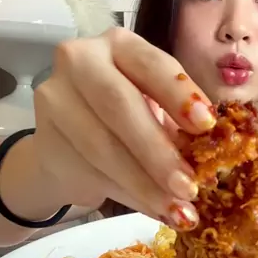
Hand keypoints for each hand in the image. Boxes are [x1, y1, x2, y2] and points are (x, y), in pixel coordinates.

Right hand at [33, 28, 215, 228]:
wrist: (69, 143)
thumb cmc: (126, 119)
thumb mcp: (156, 111)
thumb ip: (178, 125)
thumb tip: (212, 157)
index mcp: (121, 46)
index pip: (151, 64)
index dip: (178, 94)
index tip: (207, 126)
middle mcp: (81, 61)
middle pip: (119, 104)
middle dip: (158, 151)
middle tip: (189, 187)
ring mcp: (56, 100)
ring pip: (103, 147)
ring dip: (145, 185)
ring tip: (178, 211)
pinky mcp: (46, 141)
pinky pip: (92, 173)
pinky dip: (129, 197)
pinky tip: (154, 210)